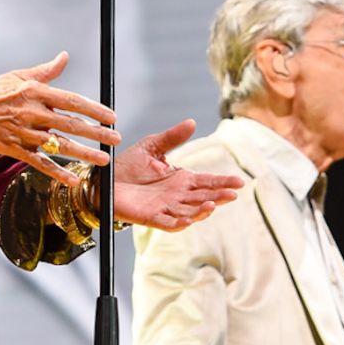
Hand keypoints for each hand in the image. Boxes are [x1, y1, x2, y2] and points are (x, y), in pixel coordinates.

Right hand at [0, 51, 118, 184]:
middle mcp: (31, 113)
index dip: (95, 109)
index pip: (72, 101)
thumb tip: (64, 57)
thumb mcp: (18, 76)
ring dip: (84, 153)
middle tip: (116, 138)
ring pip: (60, 145)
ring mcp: (24, 133)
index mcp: (34, 92)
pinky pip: (41, 162)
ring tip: (104, 160)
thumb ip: (45, 70)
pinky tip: (74, 179)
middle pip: (71, 124)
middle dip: (97, 133)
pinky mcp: (15, 150)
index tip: (112, 116)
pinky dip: (58, 171)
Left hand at [112, 120, 243, 229]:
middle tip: (233, 194)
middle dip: (218, 197)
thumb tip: (192, 122)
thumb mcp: (151, 147)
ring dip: (201, 211)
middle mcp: (177, 195)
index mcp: (180, 179)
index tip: (239, 182)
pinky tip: (187, 219)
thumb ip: (172, 137)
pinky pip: (168, 223)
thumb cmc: (127, 166)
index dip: (222, 182)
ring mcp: (166, 208)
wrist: (104, 180)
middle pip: (203, 197)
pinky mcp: (151, 217)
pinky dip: (178, 223)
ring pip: (189, 212)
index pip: (207, 181)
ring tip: (212, 205)